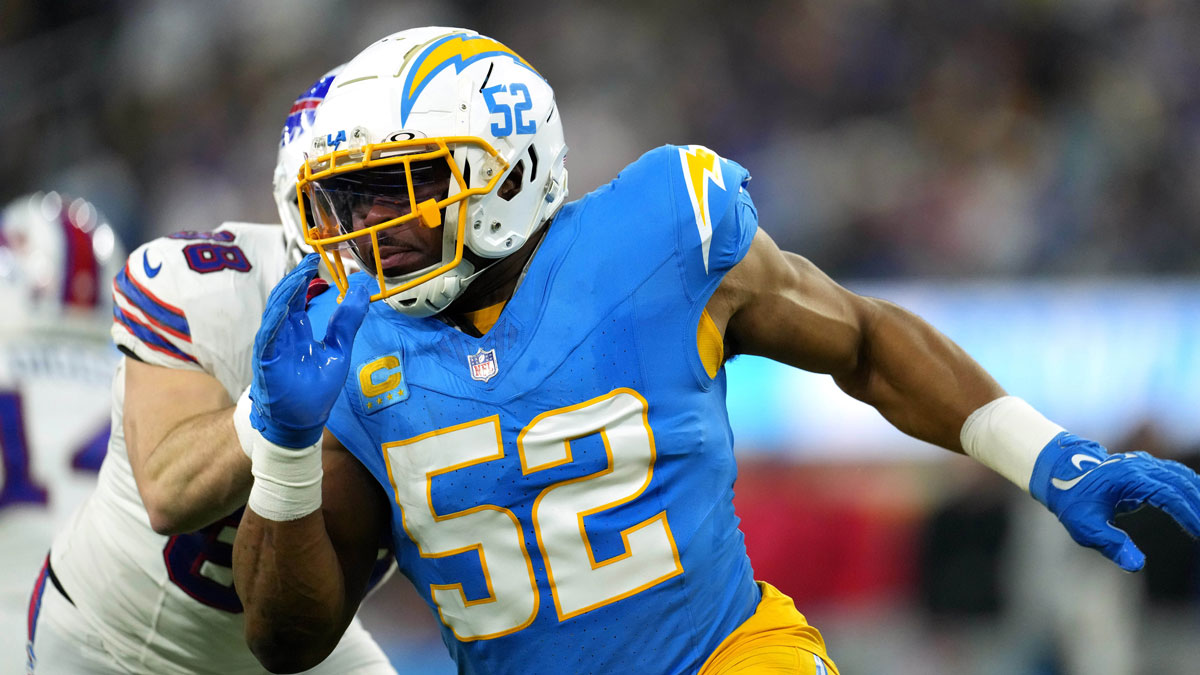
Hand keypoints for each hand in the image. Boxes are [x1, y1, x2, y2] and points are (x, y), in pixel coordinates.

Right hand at [249, 254, 368, 447]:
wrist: (302, 422)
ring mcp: (272, 347)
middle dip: (296, 280)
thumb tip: (362, 290)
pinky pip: (268, 338)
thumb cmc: (315, 389)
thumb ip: (347, 322)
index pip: (298, 297)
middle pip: (284, 300)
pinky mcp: (266, 362)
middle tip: (310, 261)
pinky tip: (285, 308)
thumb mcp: (338, 350)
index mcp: (297, 330)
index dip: (305, 278)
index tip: (316, 260)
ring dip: (286, 294)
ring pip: (275, 313)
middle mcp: (282, 334)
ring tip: (300, 276)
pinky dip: (275, 322)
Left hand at [1030, 432, 1199, 570]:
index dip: (1188, 513)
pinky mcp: (1145, 468)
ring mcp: (1143, 464)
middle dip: (1198, 504)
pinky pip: (1175, 476)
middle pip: (1181, 483)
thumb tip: (1136, 566)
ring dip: (1196, 495)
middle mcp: (1140, 466)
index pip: (1169, 494)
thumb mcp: (1086, 526)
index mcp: (1128, 478)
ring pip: (1181, 477)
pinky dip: (1190, 489)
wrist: (1058, 473)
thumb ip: (1112, 544)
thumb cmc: (1072, 500)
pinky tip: (1197, 503)